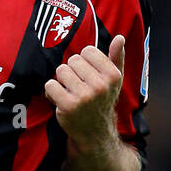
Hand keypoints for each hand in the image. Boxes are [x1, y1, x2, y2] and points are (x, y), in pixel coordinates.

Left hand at [44, 34, 124, 150]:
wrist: (94, 132)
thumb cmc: (102, 101)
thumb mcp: (113, 81)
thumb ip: (117, 58)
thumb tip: (120, 38)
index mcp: (112, 75)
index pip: (87, 50)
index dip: (83, 62)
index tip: (88, 75)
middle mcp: (100, 85)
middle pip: (72, 60)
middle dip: (72, 71)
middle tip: (78, 86)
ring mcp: (84, 96)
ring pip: (61, 71)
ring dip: (61, 81)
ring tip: (69, 92)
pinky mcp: (68, 106)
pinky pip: (50, 85)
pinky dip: (51, 91)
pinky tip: (60, 100)